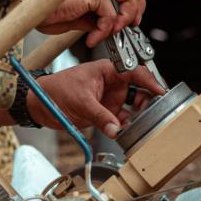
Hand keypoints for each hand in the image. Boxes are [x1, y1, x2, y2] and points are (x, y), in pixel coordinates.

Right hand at [23, 0, 150, 45]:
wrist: (27, 5)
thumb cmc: (46, 7)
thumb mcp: (79, 9)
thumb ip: (97, 11)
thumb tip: (112, 23)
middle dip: (138, 5)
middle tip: (130, 24)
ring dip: (125, 18)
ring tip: (111, 32)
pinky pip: (111, 15)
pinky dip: (105, 31)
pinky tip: (92, 38)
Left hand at [27, 62, 163, 138]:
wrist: (40, 104)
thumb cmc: (56, 90)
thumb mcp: (81, 101)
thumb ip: (100, 116)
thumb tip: (116, 129)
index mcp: (107, 70)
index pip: (134, 71)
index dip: (149, 80)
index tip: (160, 91)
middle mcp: (112, 83)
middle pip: (138, 88)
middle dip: (148, 98)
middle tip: (154, 109)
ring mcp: (109, 98)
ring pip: (132, 105)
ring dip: (139, 113)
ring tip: (144, 122)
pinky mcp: (105, 112)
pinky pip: (121, 119)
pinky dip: (127, 125)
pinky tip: (129, 130)